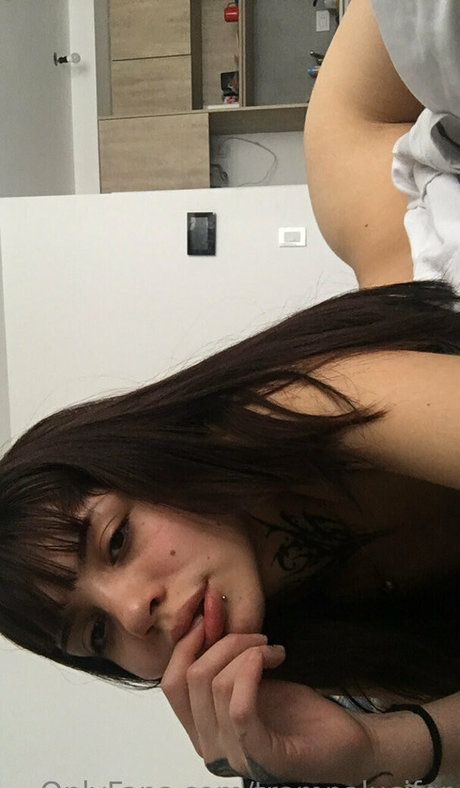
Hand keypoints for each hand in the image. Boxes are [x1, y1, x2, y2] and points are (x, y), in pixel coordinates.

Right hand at [161, 619, 378, 784]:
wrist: (346, 743)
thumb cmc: (300, 714)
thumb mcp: (251, 682)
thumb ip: (223, 664)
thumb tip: (204, 622)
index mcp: (203, 730)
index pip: (169, 685)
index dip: (184, 645)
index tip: (209, 619)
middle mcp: (212, 748)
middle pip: (190, 679)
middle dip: (222, 642)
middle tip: (255, 636)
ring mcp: (235, 757)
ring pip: (214, 686)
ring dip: (245, 651)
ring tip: (271, 648)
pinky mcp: (263, 757)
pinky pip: (239, 708)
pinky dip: (251, 670)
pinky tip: (271, 657)